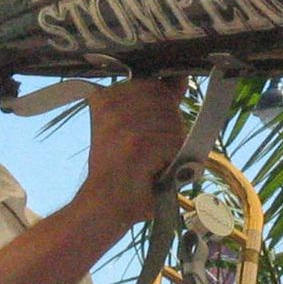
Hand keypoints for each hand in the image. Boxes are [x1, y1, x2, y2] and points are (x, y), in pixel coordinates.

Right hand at [85, 77, 186, 224]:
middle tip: (149, 150)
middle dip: (167, 126)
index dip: (161, 107)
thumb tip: (179, 78)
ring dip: (171, 145)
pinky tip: (154, 170)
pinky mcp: (138, 142)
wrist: (103, 205)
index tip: (151, 129)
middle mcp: (111, 106)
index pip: (153, 85)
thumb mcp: (133, 128)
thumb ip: (156, 101)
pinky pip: (175, 142)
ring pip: (173, 122)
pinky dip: (172, 160)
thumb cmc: (120, 169)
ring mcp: (124, 123)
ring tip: (150, 161)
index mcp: (105, 99)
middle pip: (166, 101)